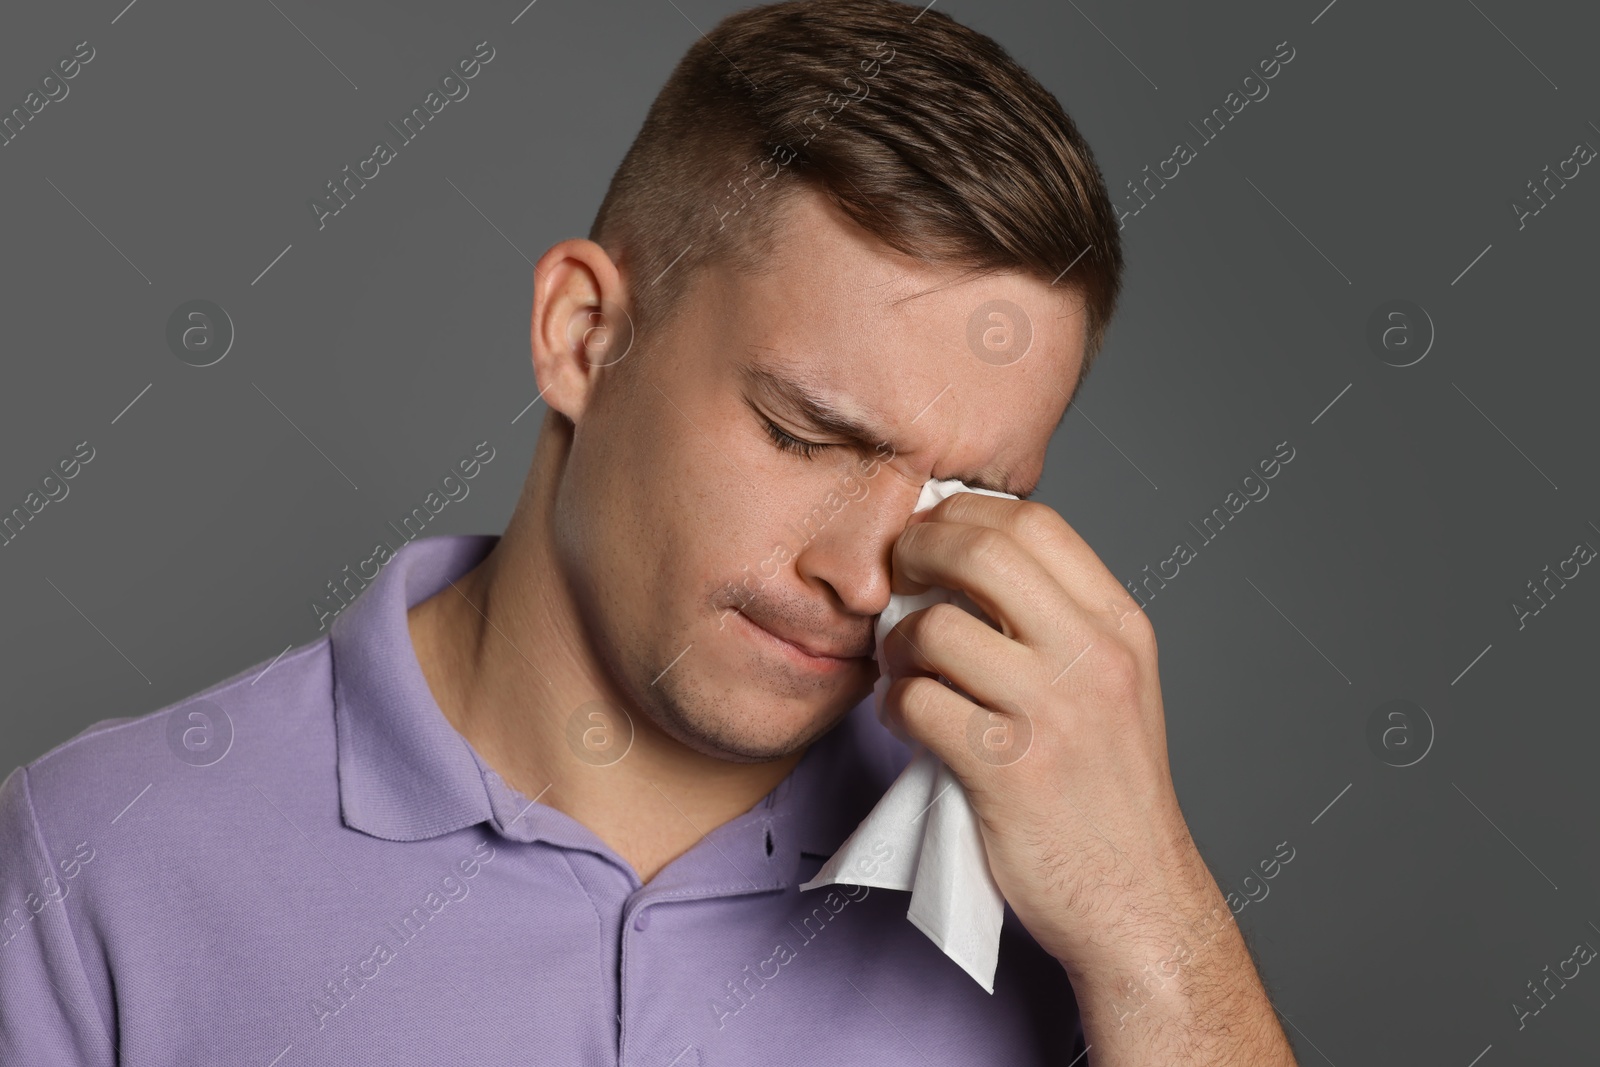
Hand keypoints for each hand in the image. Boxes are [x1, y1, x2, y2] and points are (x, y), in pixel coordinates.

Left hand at [879, 493, 1293, 1062]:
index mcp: (1120, 627)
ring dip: (898, 643)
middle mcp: (1093, 658)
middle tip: (894, 575)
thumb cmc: (1108, 793)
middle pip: (984, 552)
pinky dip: (895, 707)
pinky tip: (906, 720)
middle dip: (920, 550)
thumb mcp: (1112, 686)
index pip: (1037, 522)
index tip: (933, 531)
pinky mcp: (1007, 770)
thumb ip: (1058, 623)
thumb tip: (967, 562)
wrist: (1135, 899)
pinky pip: (919, 705)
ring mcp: (1052, 713)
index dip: (968, 512)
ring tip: (901, 668)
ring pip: (938, 630)